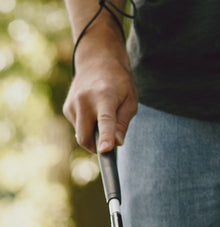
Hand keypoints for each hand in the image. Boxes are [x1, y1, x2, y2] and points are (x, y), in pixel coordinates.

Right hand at [62, 19, 136, 153]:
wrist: (97, 61)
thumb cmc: (119, 83)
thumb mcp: (130, 101)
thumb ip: (123, 123)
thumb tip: (118, 143)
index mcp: (104, 97)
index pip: (105, 122)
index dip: (105, 138)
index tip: (105, 150)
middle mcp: (84, 100)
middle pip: (85, 137)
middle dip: (97, 148)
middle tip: (110, 145)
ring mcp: (72, 104)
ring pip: (81, 135)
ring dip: (94, 136)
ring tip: (104, 119)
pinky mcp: (67, 108)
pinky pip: (78, 128)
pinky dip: (88, 129)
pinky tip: (94, 114)